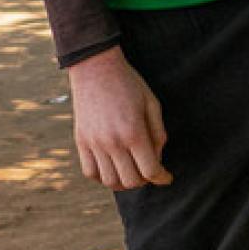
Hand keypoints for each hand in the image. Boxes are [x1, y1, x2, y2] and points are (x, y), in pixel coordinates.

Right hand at [67, 48, 172, 190]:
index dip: (162, 178)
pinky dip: (103, 177)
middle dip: (145, 180)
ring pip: (110, 181)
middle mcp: (112, 142)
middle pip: (131, 181)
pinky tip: (112, 168)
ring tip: (132, 171)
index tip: (167, 177)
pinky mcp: (81, 142)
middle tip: (149, 170)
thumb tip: (158, 158)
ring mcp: (94, 143)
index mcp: (133, 132)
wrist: (95, 67)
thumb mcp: (152, 103)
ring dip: (124, 181)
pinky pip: (90, 172)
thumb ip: (158, 133)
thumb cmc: (128, 83)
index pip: (150, 170)